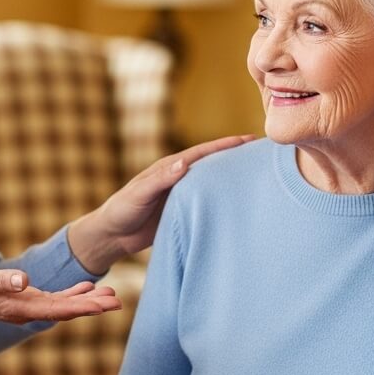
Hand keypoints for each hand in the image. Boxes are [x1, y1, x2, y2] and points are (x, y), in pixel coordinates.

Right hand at [0, 261, 121, 341]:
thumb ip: (2, 280)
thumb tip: (24, 281)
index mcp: (20, 308)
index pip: (57, 309)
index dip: (81, 307)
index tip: (102, 307)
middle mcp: (28, 311)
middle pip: (67, 311)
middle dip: (93, 307)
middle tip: (119, 303)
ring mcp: (29, 308)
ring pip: (65, 306)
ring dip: (88, 302)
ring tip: (112, 297)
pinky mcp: (27, 300)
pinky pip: (56, 300)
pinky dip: (73, 295)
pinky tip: (89, 288)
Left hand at [68, 134, 255, 272]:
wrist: (112, 235)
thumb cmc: (121, 211)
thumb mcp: (139, 194)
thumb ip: (160, 180)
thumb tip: (183, 162)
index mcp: (170, 168)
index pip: (203, 153)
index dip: (225, 146)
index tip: (247, 139)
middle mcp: (179, 178)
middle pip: (211, 164)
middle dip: (234, 157)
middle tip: (261, 152)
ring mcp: (182, 195)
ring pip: (211, 183)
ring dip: (231, 178)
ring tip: (256, 174)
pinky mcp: (183, 213)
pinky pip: (206, 202)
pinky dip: (222, 199)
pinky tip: (237, 203)